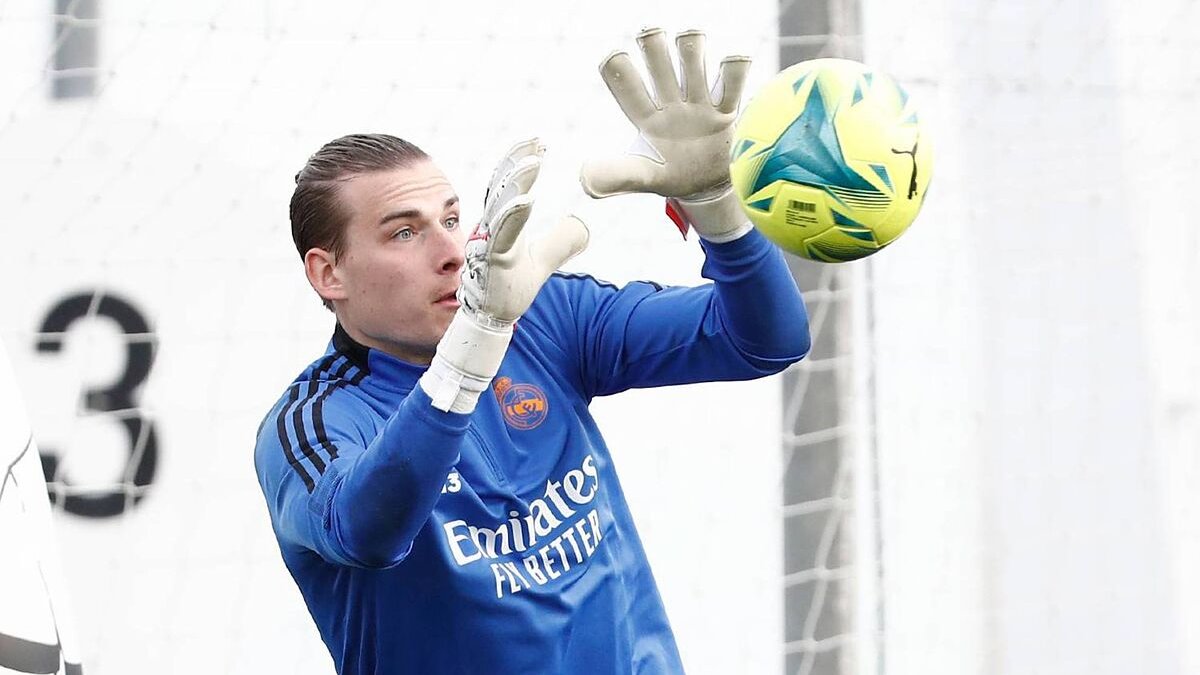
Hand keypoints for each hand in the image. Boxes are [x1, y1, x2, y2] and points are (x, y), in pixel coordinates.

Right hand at [460, 139, 588, 324]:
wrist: (492, 316)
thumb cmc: (510, 286)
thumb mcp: (544, 260)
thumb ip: (560, 241)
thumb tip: (581, 224)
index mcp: (502, 224)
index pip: (509, 186)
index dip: (521, 163)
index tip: (537, 143)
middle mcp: (491, 228)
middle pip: (502, 187)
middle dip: (517, 162)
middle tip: (535, 142)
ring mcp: (489, 242)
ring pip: (501, 206)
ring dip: (516, 183)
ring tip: (532, 163)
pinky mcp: (491, 259)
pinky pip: (501, 233)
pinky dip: (512, 214)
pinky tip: (526, 200)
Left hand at [580, 28, 754, 241]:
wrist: (710, 189)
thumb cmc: (670, 176)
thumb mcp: (643, 178)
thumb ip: (615, 176)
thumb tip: (583, 177)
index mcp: (644, 115)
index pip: (625, 85)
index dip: (618, 69)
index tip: (613, 58)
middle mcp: (669, 99)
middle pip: (656, 55)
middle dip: (652, 43)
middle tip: (651, 39)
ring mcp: (698, 99)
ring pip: (692, 54)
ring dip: (690, 47)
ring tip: (691, 53)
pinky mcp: (726, 107)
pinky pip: (732, 77)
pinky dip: (734, 65)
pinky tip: (730, 65)